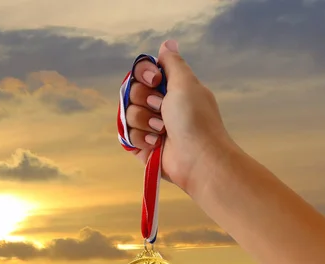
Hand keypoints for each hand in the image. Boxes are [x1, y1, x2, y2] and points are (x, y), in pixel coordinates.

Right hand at [124, 39, 232, 193]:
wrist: (197, 158)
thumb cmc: (196, 119)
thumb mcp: (186, 82)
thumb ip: (173, 62)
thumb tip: (167, 43)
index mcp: (171, 88)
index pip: (143, 72)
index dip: (144, 74)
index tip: (157, 80)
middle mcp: (159, 105)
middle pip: (132, 91)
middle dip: (145, 100)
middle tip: (162, 109)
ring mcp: (150, 126)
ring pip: (127, 113)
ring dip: (144, 120)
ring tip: (161, 130)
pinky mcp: (142, 146)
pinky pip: (126, 135)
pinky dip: (141, 138)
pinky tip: (156, 144)